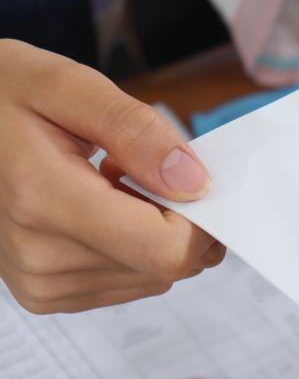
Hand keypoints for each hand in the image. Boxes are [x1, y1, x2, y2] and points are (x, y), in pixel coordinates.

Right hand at [0, 40, 224, 312]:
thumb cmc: (2, 94)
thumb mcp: (67, 85)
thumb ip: (137, 131)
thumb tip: (196, 183)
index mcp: (44, 199)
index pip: (165, 250)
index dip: (200, 220)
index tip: (192, 178)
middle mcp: (39, 256)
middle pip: (164, 267)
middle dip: (179, 220)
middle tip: (145, 171)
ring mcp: (40, 282)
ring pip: (152, 279)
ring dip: (154, 233)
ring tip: (111, 185)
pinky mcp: (44, 293)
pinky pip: (126, 282)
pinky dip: (131, 247)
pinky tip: (99, 208)